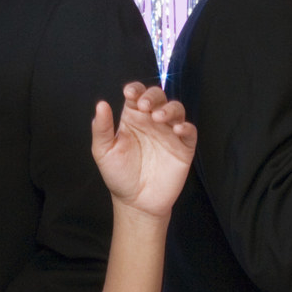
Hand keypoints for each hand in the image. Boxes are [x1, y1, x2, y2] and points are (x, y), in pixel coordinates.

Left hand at [92, 82, 194, 220]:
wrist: (136, 202)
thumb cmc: (119, 175)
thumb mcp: (104, 151)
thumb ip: (101, 129)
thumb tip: (101, 104)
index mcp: (133, 118)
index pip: (137, 95)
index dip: (135, 89)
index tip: (129, 93)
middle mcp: (152, 122)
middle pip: (158, 97)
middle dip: (153, 96)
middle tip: (144, 106)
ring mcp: (169, 133)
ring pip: (176, 110)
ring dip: (169, 109)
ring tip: (159, 118)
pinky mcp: (183, 147)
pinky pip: (190, 131)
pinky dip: (186, 127)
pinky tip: (177, 130)